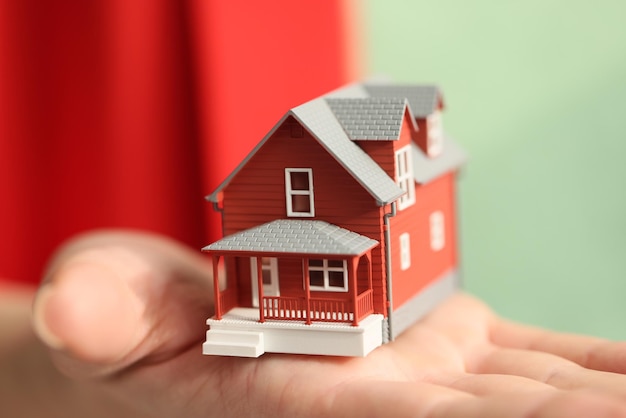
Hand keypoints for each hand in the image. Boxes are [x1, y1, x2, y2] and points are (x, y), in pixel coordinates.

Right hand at [9, 231, 625, 416]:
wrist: (168, 330)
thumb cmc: (135, 332)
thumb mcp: (110, 314)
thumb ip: (109, 311)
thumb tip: (74, 307)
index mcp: (304, 402)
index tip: (578, 411)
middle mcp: (376, 401)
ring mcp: (416, 376)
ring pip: (519, 395)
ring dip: (588, 397)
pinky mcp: (437, 346)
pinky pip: (518, 362)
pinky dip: (578, 368)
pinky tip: (621, 373)